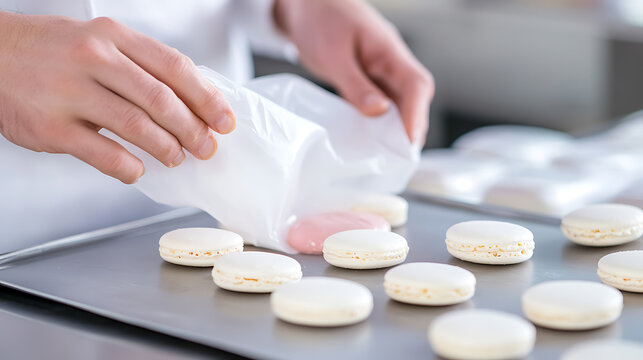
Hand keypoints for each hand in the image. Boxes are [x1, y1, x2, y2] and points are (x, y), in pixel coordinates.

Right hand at [0, 13, 234, 183]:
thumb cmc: (53, 52)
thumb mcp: (99, 42)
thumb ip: (141, 66)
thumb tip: (190, 101)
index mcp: (113, 37)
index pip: (174, 67)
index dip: (206, 97)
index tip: (224, 120)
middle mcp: (94, 60)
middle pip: (160, 99)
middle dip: (193, 129)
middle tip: (206, 147)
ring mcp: (70, 93)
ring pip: (136, 126)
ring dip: (166, 148)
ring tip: (177, 158)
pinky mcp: (51, 127)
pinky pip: (103, 153)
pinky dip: (129, 167)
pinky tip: (138, 170)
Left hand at [274, 0, 433, 142]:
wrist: (304, 2)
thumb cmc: (318, 18)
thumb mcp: (332, 55)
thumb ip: (355, 84)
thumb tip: (379, 112)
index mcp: (389, 50)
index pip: (415, 84)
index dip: (416, 115)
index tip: (409, 142)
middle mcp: (391, 61)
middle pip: (414, 96)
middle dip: (411, 127)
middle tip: (399, 158)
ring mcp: (381, 68)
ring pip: (399, 100)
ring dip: (396, 126)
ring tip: (387, 155)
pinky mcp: (368, 76)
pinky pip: (381, 100)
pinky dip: (379, 120)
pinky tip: (370, 137)